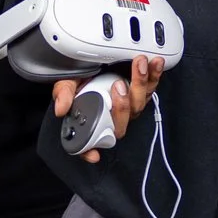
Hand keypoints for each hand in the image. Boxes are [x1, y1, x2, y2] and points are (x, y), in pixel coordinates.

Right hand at [51, 54, 165, 164]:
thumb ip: (64, 93)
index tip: (93, 154)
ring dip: (140, 84)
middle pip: (121, 122)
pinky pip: (150, 89)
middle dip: (122, 105)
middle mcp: (112, 118)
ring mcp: (129, 107)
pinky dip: (155, 76)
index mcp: (93, 120)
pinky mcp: (141, 93)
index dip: (90, 151)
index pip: (89, 142)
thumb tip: (62, 108)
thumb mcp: (68, 82)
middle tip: (118, 85)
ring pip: (138, 104)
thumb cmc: (82, 78)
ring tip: (138, 64)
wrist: (96, 63)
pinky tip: (155, 64)